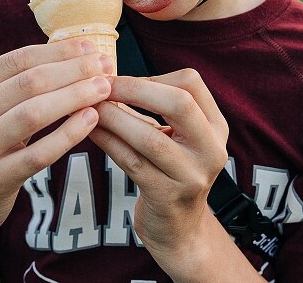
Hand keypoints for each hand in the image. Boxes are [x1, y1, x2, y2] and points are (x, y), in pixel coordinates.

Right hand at [0, 39, 113, 255]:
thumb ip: (21, 84)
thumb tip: (76, 52)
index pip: (17, 61)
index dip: (58, 52)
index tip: (90, 48)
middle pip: (28, 84)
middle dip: (72, 71)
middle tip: (104, 66)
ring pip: (33, 114)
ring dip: (74, 96)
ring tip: (104, 88)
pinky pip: (39, 153)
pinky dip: (69, 133)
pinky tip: (92, 119)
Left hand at [88, 69, 228, 259]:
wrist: (178, 228)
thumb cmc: (168, 171)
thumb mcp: (175, 136)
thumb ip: (150, 106)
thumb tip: (106, 74)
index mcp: (215, 126)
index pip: (191, 83)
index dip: (152, 76)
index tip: (121, 80)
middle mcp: (211, 149)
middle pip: (179, 103)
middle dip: (134, 90)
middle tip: (101, 86)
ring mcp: (192, 175)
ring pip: (149, 137)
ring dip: (113, 117)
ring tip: (87, 107)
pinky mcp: (167, 196)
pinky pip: (131, 162)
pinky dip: (107, 142)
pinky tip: (89, 131)